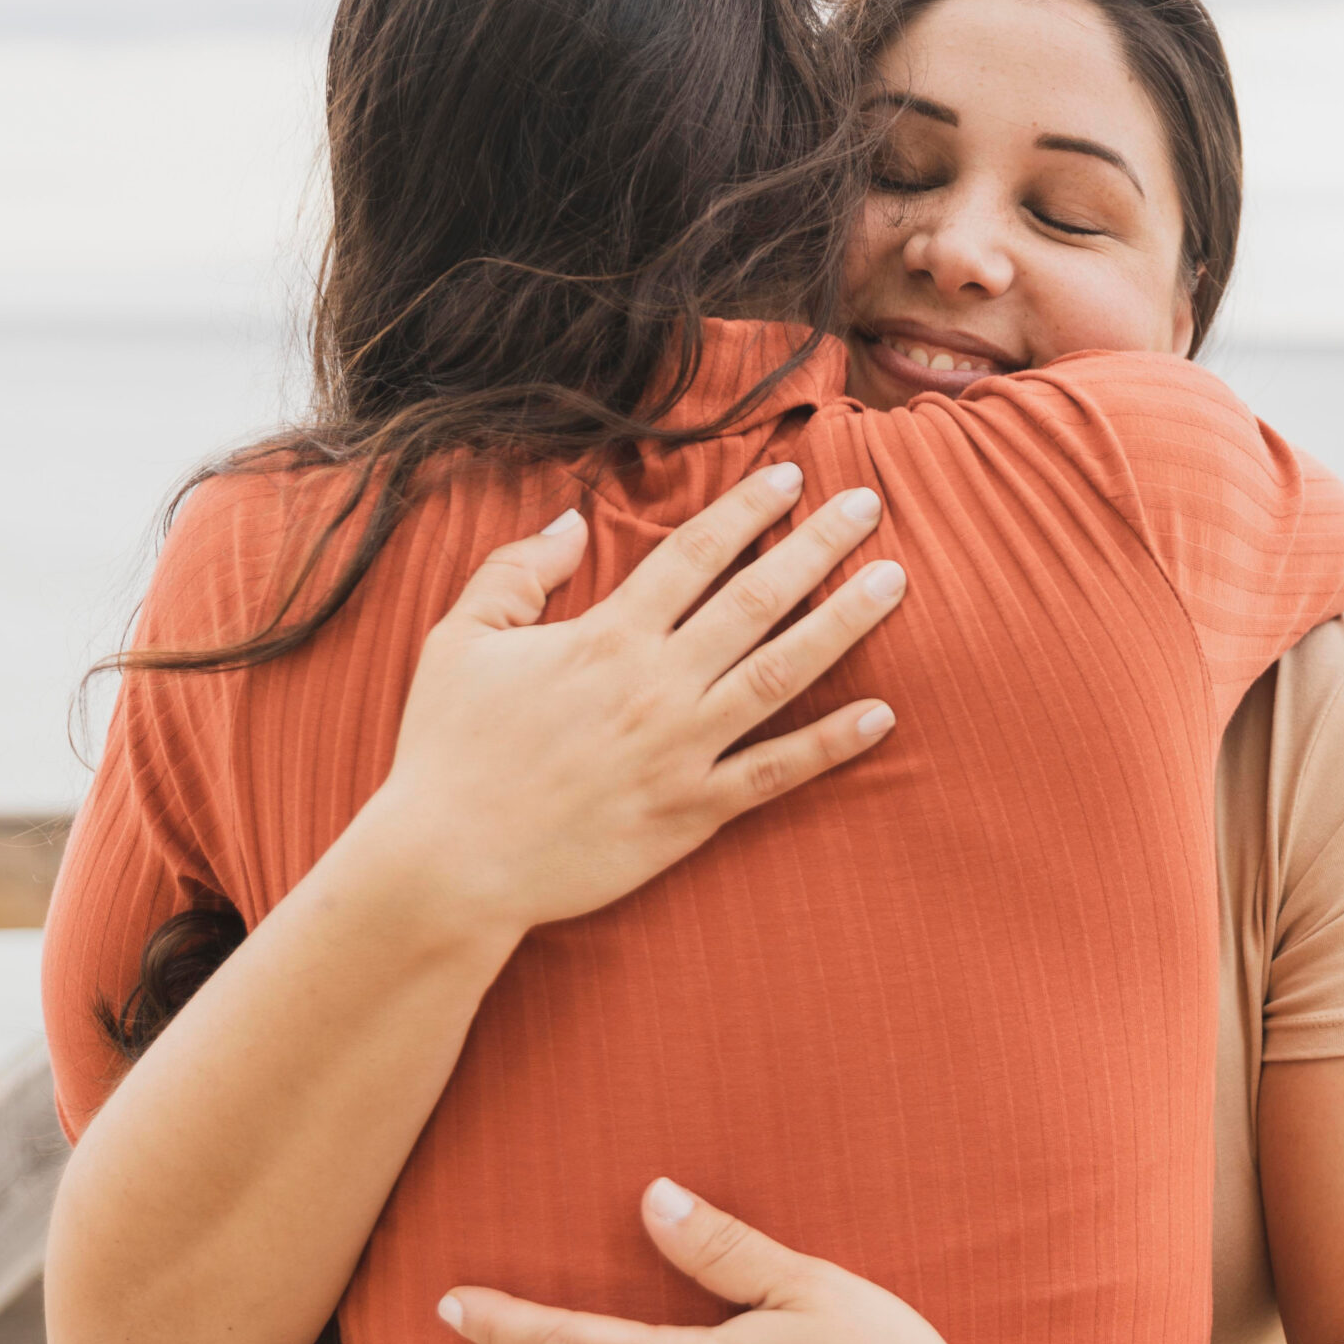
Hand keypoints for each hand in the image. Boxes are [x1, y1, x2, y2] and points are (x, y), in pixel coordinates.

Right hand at [367, 464, 904, 940]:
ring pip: (782, 674)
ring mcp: (682, 750)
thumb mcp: (460, 641)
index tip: (792, 477)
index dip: (747, 510)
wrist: (451, 865)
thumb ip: (516, 571)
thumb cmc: (449, 751)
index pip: (694, 555)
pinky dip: (831, 745)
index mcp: (607, 637)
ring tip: (894, 583)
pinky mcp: (692, 812)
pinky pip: (775, 773)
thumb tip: (569, 520)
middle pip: (756, 599)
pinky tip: (881, 716)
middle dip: (818, 546)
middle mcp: (657, 684)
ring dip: (844, 624)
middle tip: (869, 506)